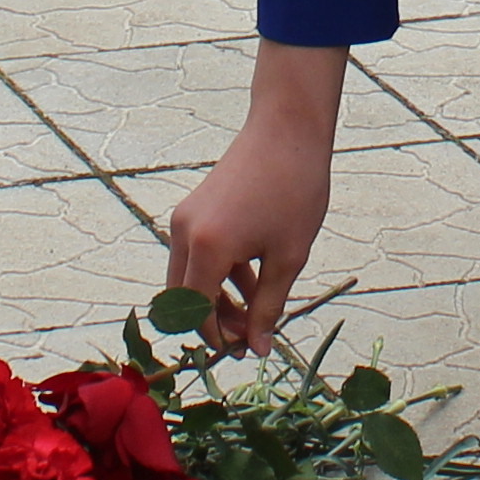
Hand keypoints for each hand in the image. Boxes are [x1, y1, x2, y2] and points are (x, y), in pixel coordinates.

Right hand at [161, 41, 344, 349]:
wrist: (287, 128)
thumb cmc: (295, 190)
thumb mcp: (288, 256)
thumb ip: (270, 306)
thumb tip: (260, 347)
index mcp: (206, 248)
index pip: (197, 313)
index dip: (219, 339)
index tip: (248, 351)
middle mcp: (184, 234)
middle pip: (185, 299)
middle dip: (214, 323)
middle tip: (251, 338)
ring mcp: (185, 219)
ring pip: (190, 278)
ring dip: (219, 300)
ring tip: (258, 312)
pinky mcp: (194, 209)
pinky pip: (199, 255)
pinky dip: (221, 274)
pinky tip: (255, 282)